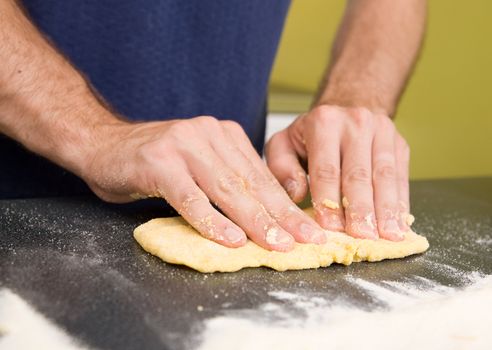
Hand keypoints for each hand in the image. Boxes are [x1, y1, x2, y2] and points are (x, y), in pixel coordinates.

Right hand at [81, 116, 326, 250]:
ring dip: (254, 222)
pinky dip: (212, 221)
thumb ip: (226, 181)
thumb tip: (264, 217)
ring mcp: (184, 146)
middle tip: (305, 242)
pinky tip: (230, 241)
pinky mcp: (160, 163)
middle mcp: (209, 134)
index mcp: (224, 135)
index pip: (262, 176)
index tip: (308, 230)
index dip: (286, 206)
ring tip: (277, 245)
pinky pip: (191, 198)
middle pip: (251, 183)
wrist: (101, 143)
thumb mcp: (199, 165)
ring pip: (227, 190)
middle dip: (281, 217)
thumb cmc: (153, 162)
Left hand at [265, 105, 409, 240]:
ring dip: (387, 209)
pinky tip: (399, 224)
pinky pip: (401, 176)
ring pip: (384, 176)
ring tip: (387, 236)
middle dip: (361, 210)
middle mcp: (355, 123)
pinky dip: (401, 203)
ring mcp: (382, 131)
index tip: (331, 228)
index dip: (329, 201)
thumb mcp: (283, 144)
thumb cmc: (310, 135)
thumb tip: (297, 193)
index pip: (326, 169)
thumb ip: (282, 167)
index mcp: (323, 123)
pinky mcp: (399, 143)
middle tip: (362, 237)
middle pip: (358, 175)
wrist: (346, 108)